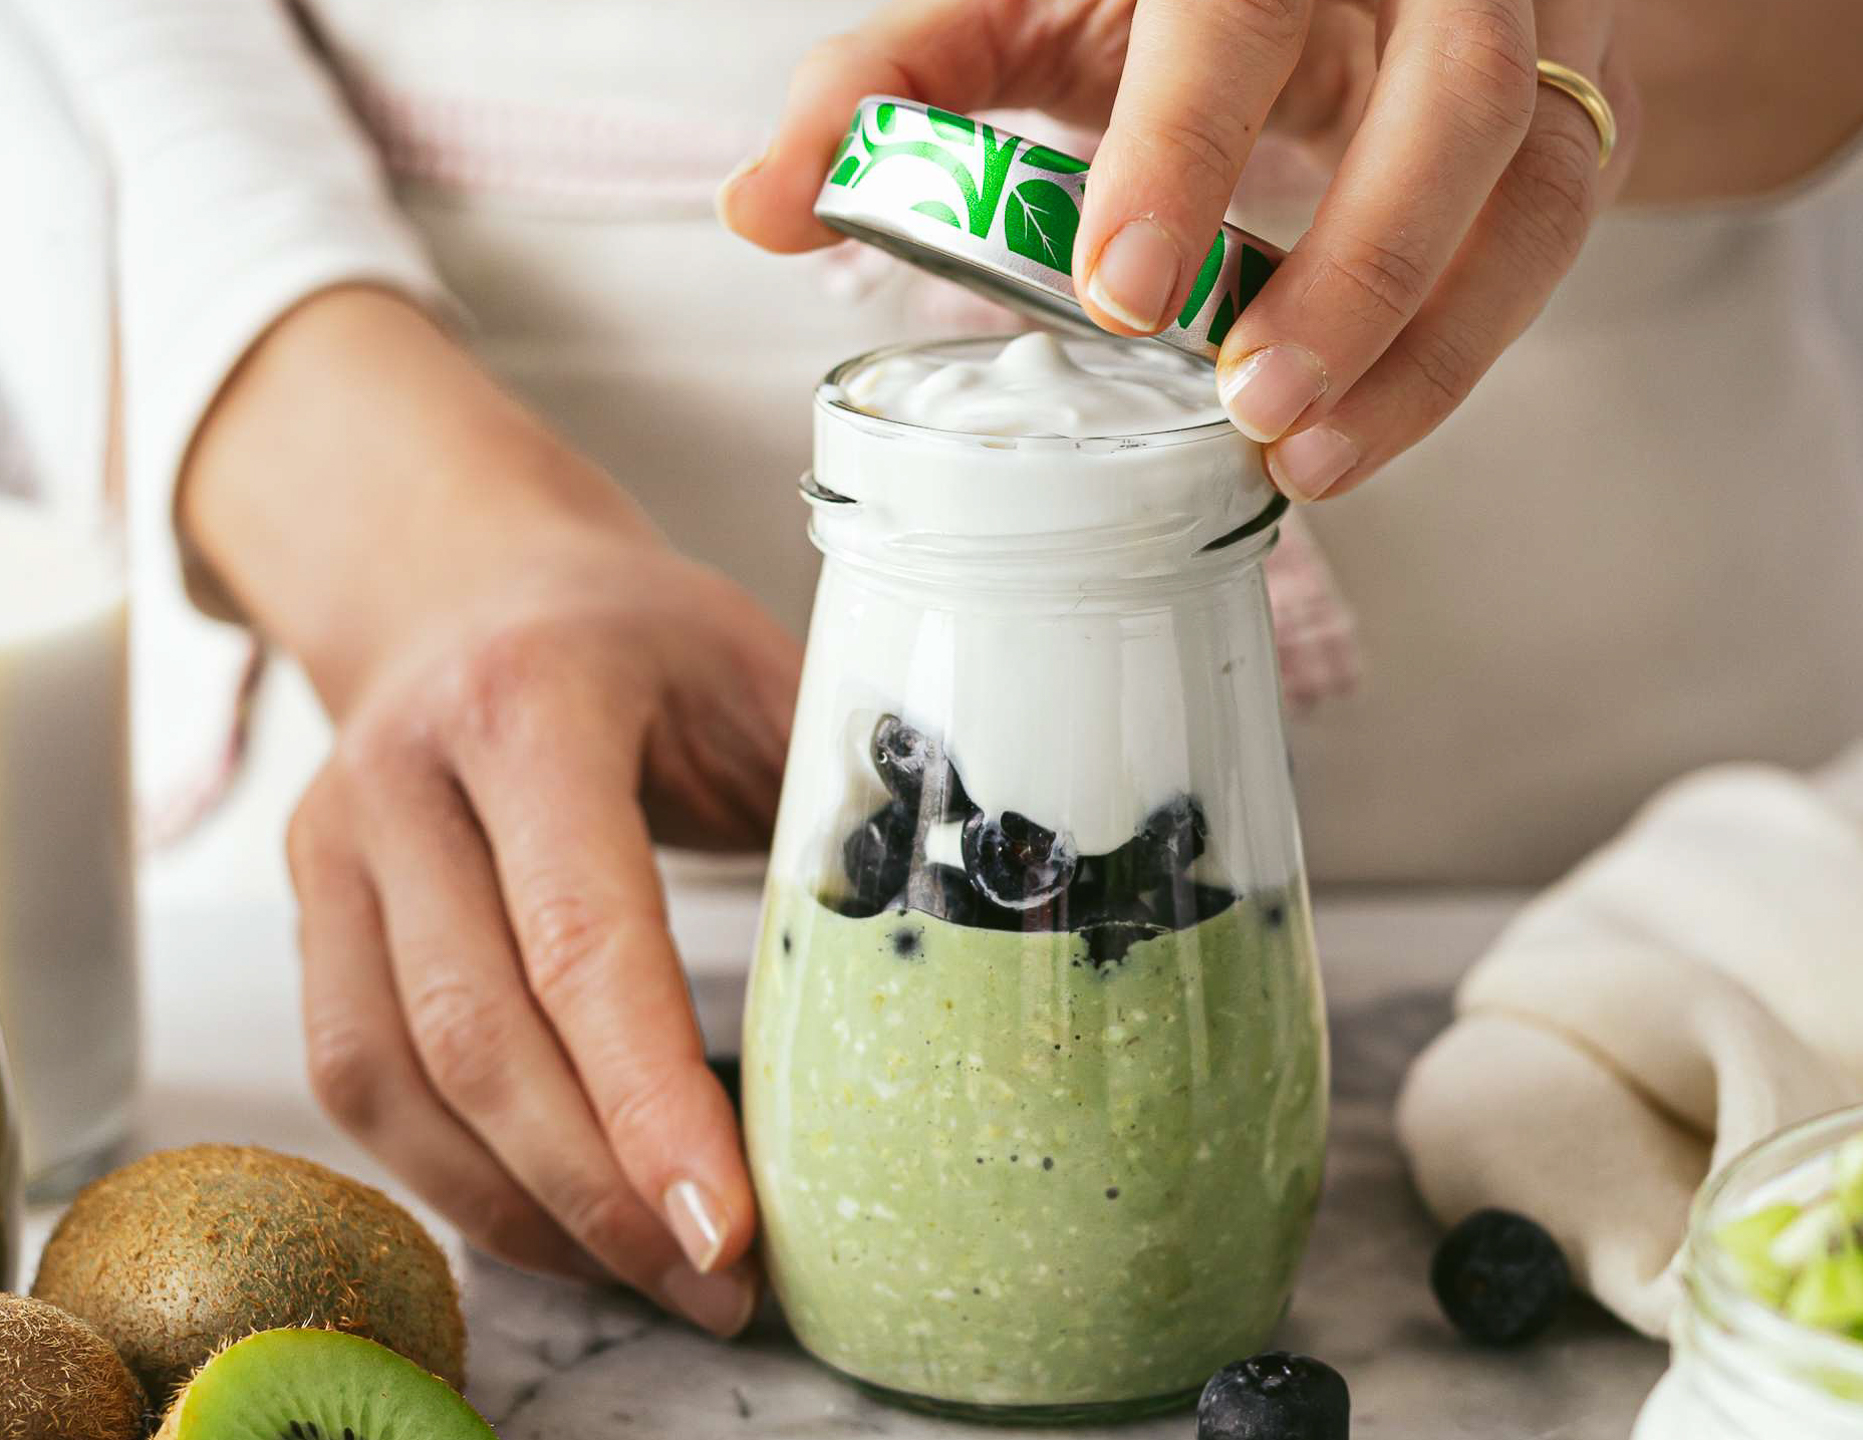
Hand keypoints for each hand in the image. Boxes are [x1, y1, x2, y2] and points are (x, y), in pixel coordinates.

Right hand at [182, 288, 800, 1332]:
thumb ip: (844, 793)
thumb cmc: (637, 635)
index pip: (583, 933)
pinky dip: (450, 1173)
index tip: (730, 1227)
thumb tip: (965, 936)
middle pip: (478, 1030)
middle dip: (599, 1189)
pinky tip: (550, 1215)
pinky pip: (354, 1077)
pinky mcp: (313, 908)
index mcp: (533, 704)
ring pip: (394, 1076)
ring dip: (521, 1206)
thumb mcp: (758, 670)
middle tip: (716, 1283)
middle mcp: (406, 776)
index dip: (650, 1097)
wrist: (468, 580)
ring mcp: (336, 845)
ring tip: (646, 1275)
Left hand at [720, 0, 1637, 502]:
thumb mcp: (1023, 12)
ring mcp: (1515, 16)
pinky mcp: (1573, 102)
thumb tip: (762, 204)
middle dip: (1350, 254)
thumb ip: (897, 90)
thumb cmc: (1161, 3)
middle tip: (1240, 399)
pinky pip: (1559, 229)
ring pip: (1529, 165)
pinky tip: (1357, 437)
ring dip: (1423, 331)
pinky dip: (1461, 350)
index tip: (1122, 287)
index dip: (1181, 138)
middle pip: (1444, 77)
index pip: (1234, 0)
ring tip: (1302, 452)